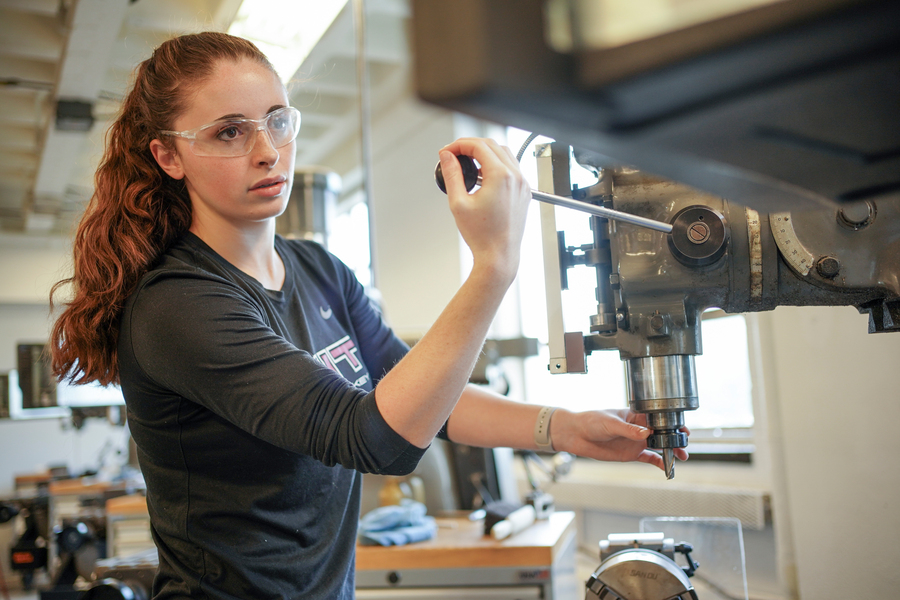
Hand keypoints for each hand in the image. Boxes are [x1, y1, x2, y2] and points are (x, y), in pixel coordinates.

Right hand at [438, 138, 530, 279]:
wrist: (499, 255)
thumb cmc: (482, 236)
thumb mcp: (459, 203)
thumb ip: (452, 174)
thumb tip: (447, 157)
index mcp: (501, 176)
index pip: (479, 146)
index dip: (458, 144)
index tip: (447, 152)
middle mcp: (516, 177)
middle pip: (492, 145)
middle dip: (470, 145)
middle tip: (454, 154)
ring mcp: (522, 184)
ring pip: (504, 154)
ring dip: (485, 153)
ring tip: (467, 164)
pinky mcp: (524, 192)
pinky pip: (512, 168)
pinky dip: (496, 164)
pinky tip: (483, 175)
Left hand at [552, 408, 689, 471]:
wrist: (576, 435)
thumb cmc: (590, 421)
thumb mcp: (610, 423)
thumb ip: (629, 429)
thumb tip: (646, 433)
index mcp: (634, 415)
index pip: (657, 418)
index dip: (671, 423)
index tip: (681, 429)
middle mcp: (638, 428)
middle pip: (662, 433)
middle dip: (675, 439)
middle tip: (684, 446)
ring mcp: (635, 441)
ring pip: (659, 446)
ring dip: (671, 451)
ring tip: (681, 457)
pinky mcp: (630, 454)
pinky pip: (649, 458)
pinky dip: (659, 463)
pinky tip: (667, 467)